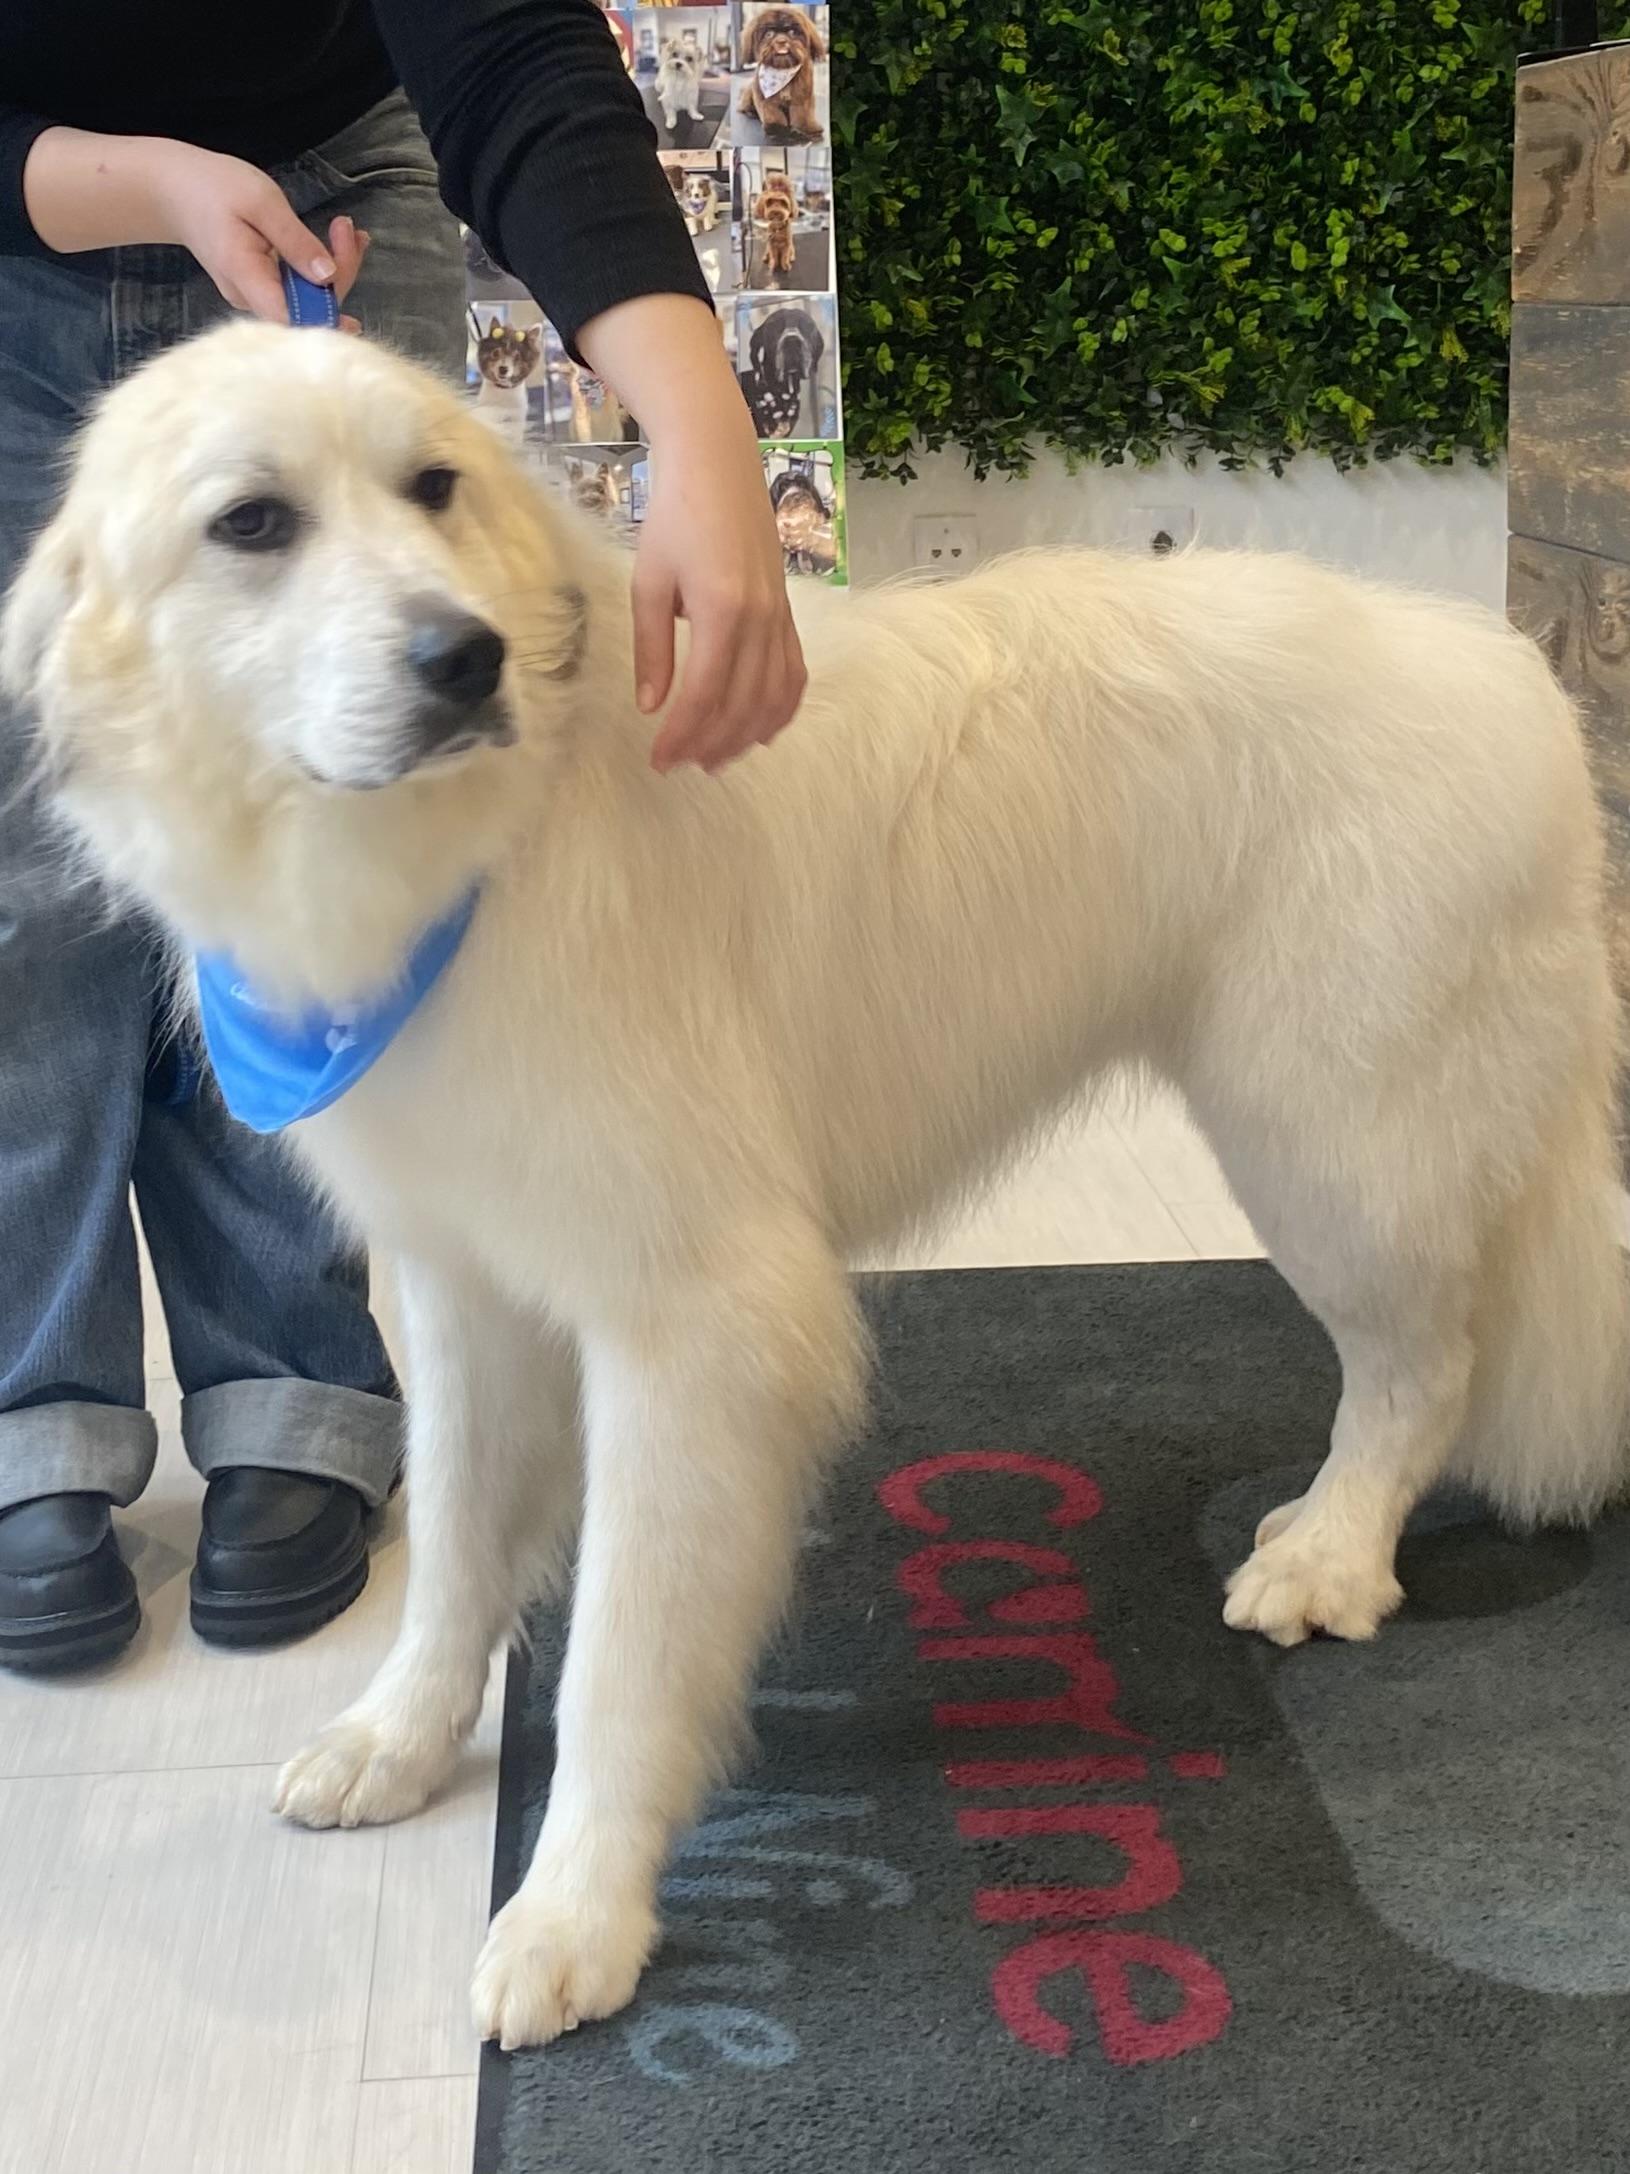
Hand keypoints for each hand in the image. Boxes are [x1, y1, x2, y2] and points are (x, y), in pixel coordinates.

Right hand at [23, 129, 367, 326]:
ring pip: (308, 299)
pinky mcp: (263, 289)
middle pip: (309, 309)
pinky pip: (299, 287)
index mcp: (247, 280)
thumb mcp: (259, 201)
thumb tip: (327, 276)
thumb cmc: (212, 187)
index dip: (330, 309)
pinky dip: (321, 267)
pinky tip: (338, 242)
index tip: (346, 266)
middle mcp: (252, 300)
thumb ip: (294, 239)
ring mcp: (257, 298)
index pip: (296, 319)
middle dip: (340, 272)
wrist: (174, 189)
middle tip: (349, 229)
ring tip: (348, 231)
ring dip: (336, 268)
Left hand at [577, 292, 805, 772]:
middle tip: (682, 765)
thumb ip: (652, 647)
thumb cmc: (674, 516)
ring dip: (746, 735)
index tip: (660, 760)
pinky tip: (762, 730)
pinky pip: (795, 674)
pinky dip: (781, 709)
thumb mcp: (649, 581)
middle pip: (742, 704)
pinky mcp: (788, 612)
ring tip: (717, 758)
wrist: (718, 465)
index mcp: (722, 610)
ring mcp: (781, 616)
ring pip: (773, 696)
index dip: (683, 735)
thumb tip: (652, 706)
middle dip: (711, 743)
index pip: (705, 694)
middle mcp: (760, 619)